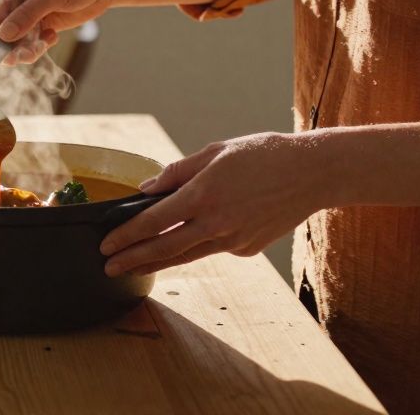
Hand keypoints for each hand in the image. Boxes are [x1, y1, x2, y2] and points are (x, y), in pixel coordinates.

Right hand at [0, 0, 112, 63]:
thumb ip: (26, 15)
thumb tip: (3, 36)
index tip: (4, 56)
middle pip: (2, 32)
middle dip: (14, 47)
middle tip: (29, 55)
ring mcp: (25, 13)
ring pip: (15, 42)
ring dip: (28, 49)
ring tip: (44, 45)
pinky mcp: (38, 24)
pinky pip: (29, 44)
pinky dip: (38, 47)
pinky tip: (53, 36)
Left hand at [100, 132, 334, 276]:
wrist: (313, 173)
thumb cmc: (263, 154)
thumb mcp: (216, 152)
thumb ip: (177, 172)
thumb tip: (146, 189)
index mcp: (203, 194)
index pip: (153, 221)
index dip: (126, 235)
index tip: (107, 245)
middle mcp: (216, 222)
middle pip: (164, 248)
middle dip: (132, 259)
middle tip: (108, 267)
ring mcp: (233, 240)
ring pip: (187, 255)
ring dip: (157, 262)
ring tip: (133, 267)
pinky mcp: (247, 249)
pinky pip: (214, 248)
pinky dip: (197, 245)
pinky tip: (188, 239)